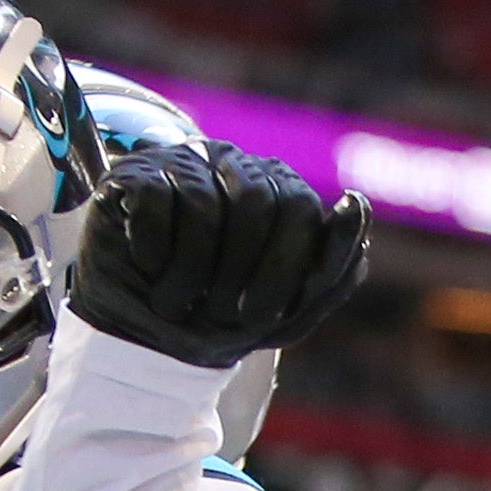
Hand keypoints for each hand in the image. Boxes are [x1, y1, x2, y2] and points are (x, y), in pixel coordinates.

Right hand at [71, 145, 370, 369]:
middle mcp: (232, 165)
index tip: (262, 316)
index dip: (285, 268)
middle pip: (258, 201)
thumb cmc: (218, 316)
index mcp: (277, 188)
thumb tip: (356, 203)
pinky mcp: (133, 173)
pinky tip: (150, 270)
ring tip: (175, 304)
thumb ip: (333, 269)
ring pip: (206, 206)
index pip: (300, 207)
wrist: (139, 328)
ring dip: (192, 274)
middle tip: (219, 315)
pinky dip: (154, 252)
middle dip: (241, 273)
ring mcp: (182, 162)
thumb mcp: (286, 313)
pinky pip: (156, 201)